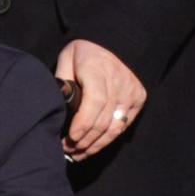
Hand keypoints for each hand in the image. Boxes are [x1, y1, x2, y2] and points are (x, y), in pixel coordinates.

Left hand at [54, 40, 145, 158]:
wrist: (115, 41)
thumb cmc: (85, 53)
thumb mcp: (67, 60)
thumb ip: (62, 82)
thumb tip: (55, 108)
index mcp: (97, 69)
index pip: (95, 102)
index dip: (83, 124)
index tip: (70, 138)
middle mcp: (118, 81)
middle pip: (103, 120)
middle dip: (84, 140)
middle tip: (68, 150)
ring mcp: (131, 91)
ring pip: (114, 127)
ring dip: (96, 145)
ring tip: (79, 154)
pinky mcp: (138, 98)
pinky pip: (123, 125)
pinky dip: (108, 139)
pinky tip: (94, 146)